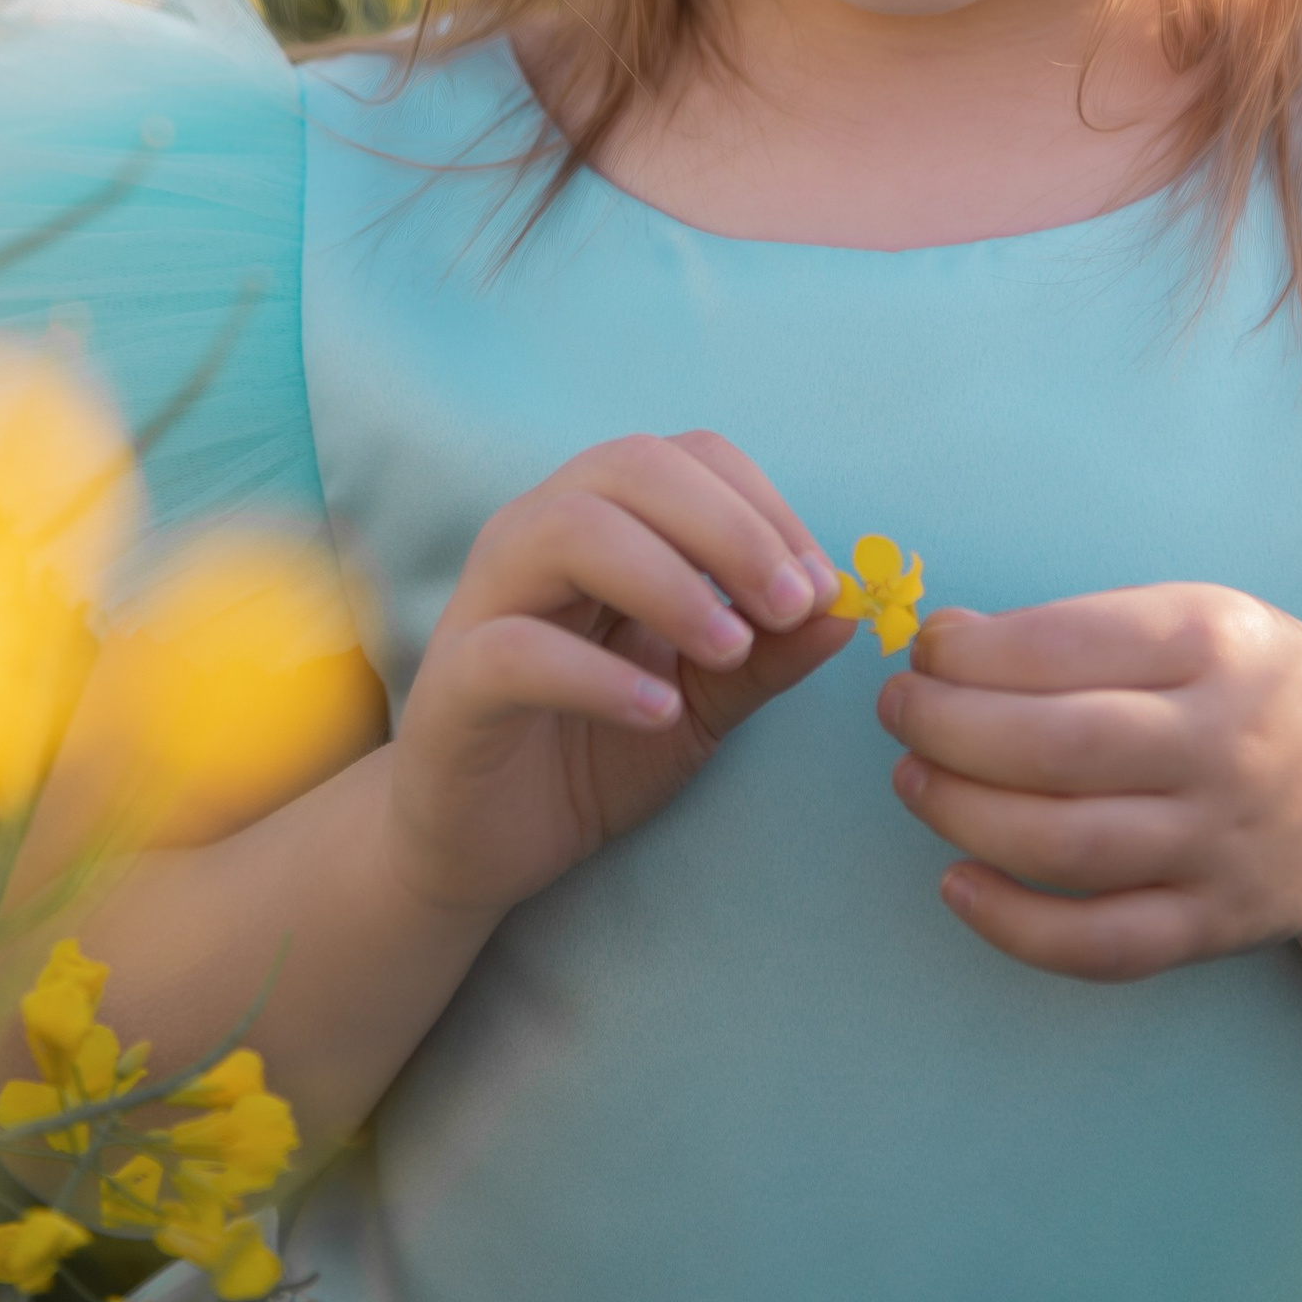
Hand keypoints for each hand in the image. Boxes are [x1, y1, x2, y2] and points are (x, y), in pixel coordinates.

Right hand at [385, 433, 852, 922]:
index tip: (822, 584)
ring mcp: (485, 601)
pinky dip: (597, 673)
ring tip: (731, 647)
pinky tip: (659, 710)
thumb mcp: (702, 701)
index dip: (763, 505)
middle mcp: (534, 535)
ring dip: (669, 580)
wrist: (483, 845)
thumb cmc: (593, 749)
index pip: (685, 456)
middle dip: (729, 528)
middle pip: (629, 467)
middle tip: (794, 604)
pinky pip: (518, 650)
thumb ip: (767, 655)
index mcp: (597, 519)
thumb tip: (849, 609)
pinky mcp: (452, 683)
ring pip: (568, 531)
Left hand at [876, 584, 1301, 979]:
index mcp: (1212, 645)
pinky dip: (1019, 927)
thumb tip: (948, 642)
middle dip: (951, 730)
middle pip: (1060, 748)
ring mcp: (1218, 844)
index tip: (924, 652)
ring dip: (966, 816)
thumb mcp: (1197, 619)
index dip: (973, 654)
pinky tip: (958, 885)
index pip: (1068, 646)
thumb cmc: (1257, 688)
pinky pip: (1104, 945)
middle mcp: (1220, 745)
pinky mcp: (1214, 925)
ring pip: (1070, 847)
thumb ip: (1080, 627)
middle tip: (899, 715)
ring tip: (912, 783)